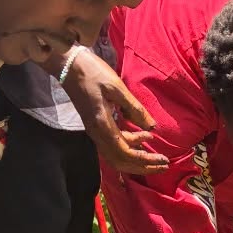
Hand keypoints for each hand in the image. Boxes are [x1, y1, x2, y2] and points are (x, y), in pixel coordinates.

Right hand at [62, 49, 166, 175]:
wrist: (68, 66)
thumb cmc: (93, 73)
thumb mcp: (117, 87)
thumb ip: (135, 109)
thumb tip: (152, 127)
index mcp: (103, 125)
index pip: (126, 152)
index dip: (145, 160)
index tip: (163, 160)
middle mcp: (97, 134)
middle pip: (120, 161)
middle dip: (143, 166)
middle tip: (164, 165)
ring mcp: (95, 132)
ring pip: (116, 157)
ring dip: (136, 160)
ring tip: (156, 157)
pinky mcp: (95, 127)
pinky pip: (113, 146)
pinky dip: (129, 148)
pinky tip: (143, 139)